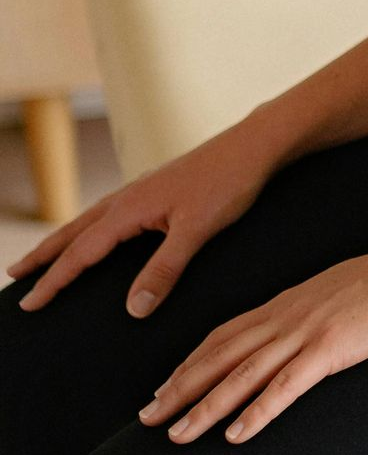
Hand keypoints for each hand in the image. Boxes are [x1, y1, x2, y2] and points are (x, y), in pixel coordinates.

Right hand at [8, 119, 284, 318]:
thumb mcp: (197, 230)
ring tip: (46, 255)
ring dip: (65, 238)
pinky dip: (94, 226)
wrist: (256, 144)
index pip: (81, 253)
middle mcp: (129, 197)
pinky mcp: (160, 186)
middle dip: (44, 255)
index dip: (54, 280)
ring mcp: (144, 189)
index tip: (28, 304)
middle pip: (75, 231)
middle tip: (14, 275)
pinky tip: (103, 231)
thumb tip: (133, 310)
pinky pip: (113, 211)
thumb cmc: (229, 183)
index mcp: (130, 209)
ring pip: (92, 219)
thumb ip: (165, 270)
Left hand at [138, 240, 367, 444]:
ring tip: (176, 434)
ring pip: (242, 373)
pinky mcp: (332, 347)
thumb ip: (319, 311)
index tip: (166, 385)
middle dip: (181, 387)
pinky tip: (236, 434)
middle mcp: (289, 315)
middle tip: (148, 416)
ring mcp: (308, 330)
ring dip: (205, 406)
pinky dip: (257, 410)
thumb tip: (310, 331)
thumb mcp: (344, 290)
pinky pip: (286, 385)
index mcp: (291, 301)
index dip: (191, 361)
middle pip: (221, 354)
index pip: (226, 333)